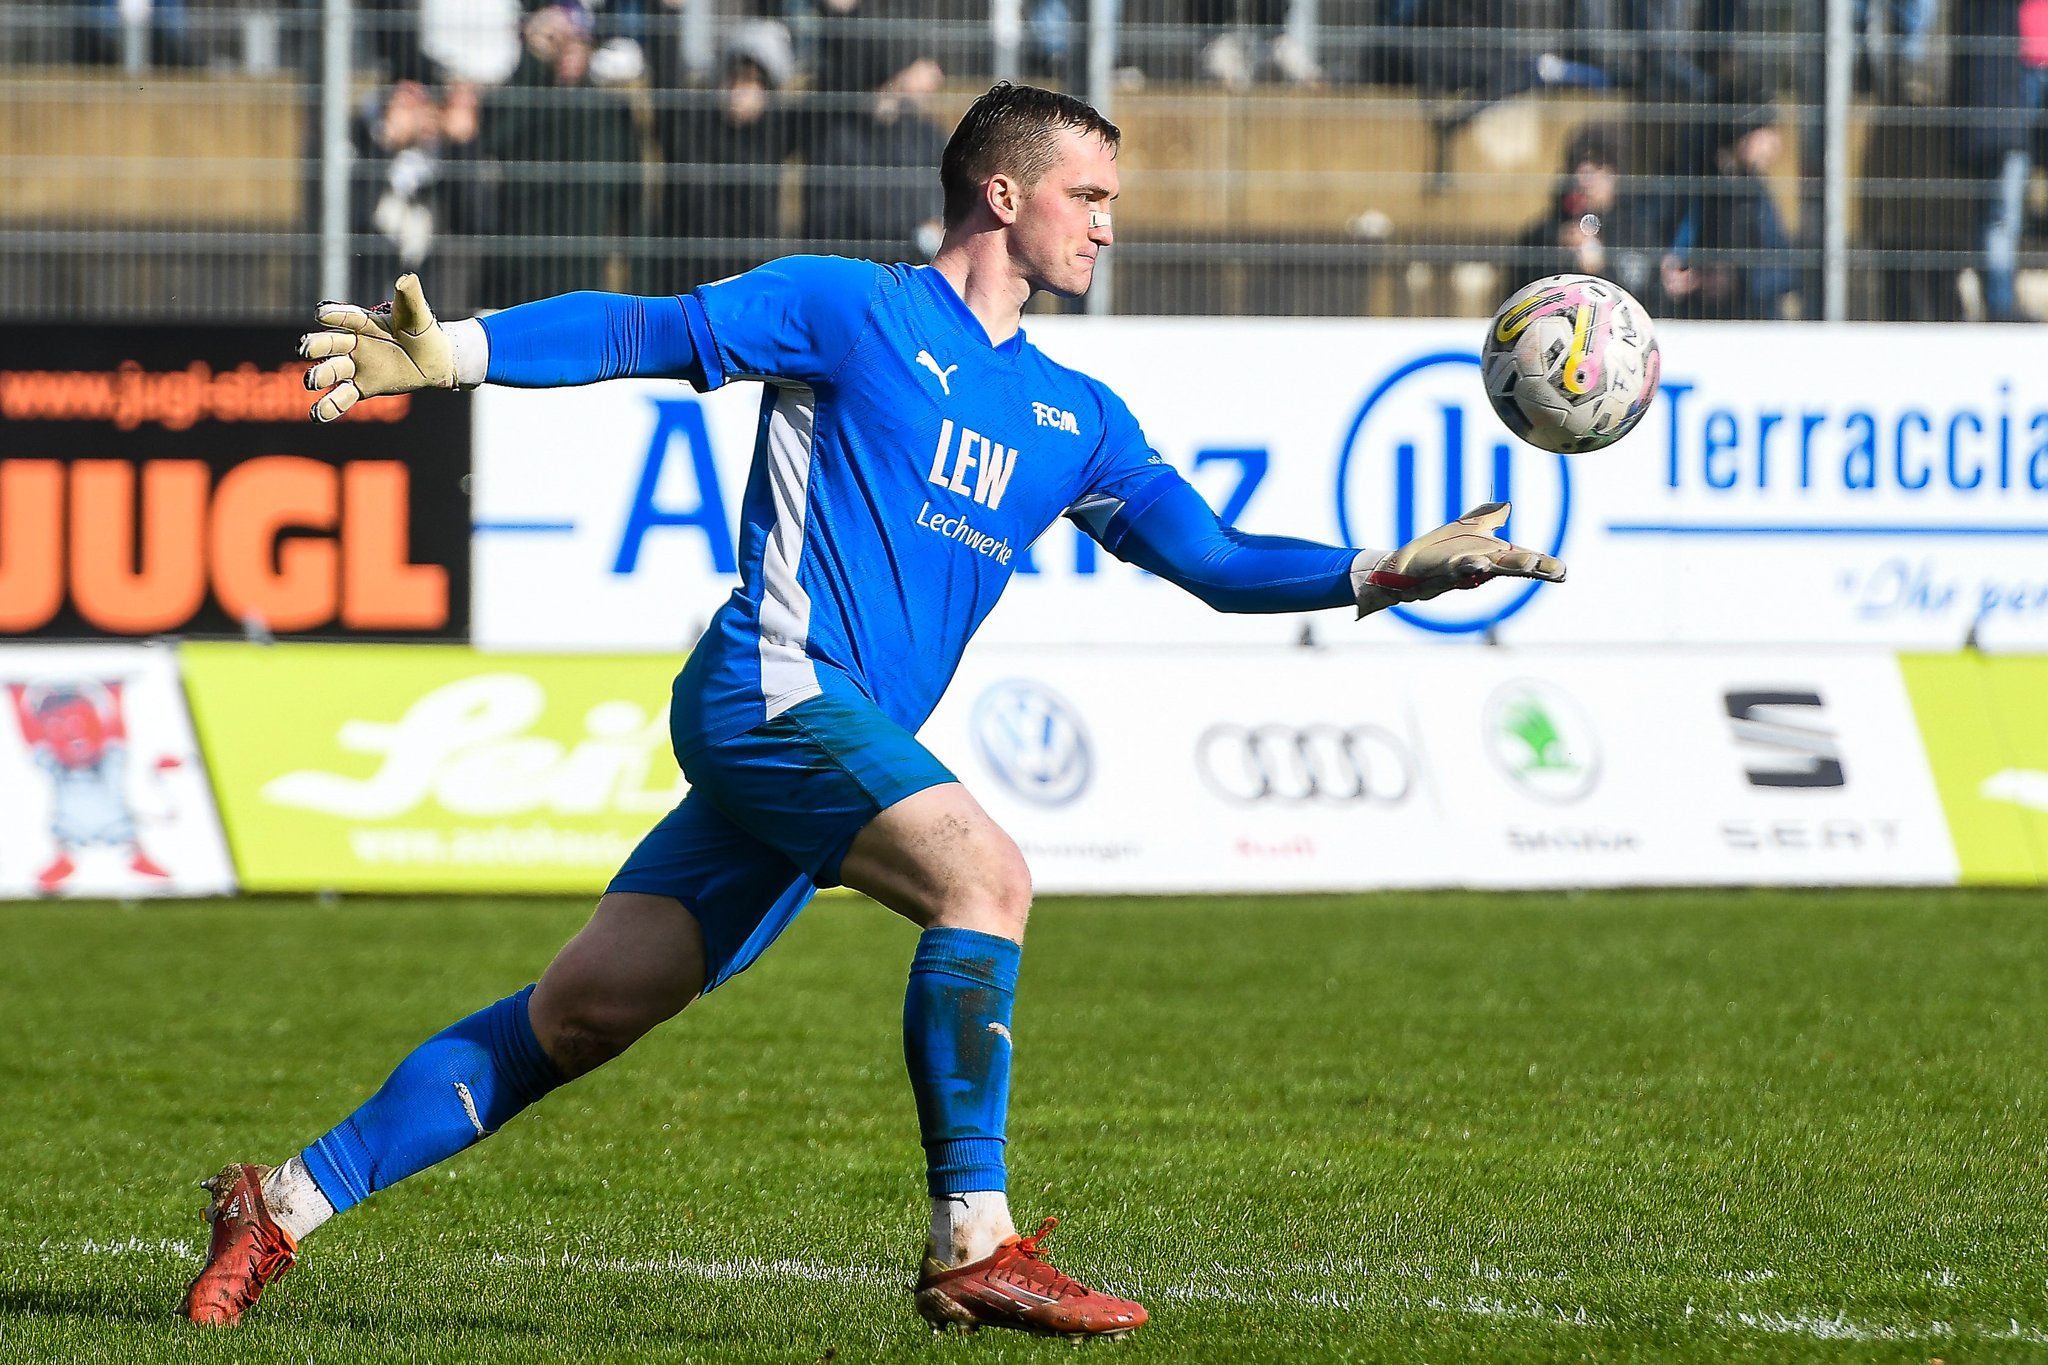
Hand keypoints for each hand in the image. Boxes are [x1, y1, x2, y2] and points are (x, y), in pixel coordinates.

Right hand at [299, 274, 455, 422]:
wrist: (434, 360)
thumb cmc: (422, 332)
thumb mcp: (418, 314)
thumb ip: (410, 297)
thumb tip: (407, 278)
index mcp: (365, 322)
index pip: (346, 317)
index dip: (334, 315)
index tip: (320, 314)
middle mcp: (354, 343)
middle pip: (331, 344)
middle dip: (316, 346)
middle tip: (305, 349)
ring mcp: (356, 366)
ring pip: (332, 371)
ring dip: (319, 375)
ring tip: (311, 382)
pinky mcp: (362, 387)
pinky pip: (342, 397)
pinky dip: (329, 407)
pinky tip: (316, 416)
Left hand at [1354, 501, 1564, 617]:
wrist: (1403, 567)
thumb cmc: (1437, 551)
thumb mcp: (1466, 530)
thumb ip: (1487, 517)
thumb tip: (1507, 505)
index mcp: (1491, 555)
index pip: (1522, 559)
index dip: (1543, 564)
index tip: (1564, 571)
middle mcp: (1481, 564)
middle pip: (1512, 566)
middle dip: (1535, 567)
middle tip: (1558, 570)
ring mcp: (1461, 569)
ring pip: (1489, 567)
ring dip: (1509, 566)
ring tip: (1530, 563)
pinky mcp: (1441, 570)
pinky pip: (1457, 569)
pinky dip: (1467, 566)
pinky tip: (1477, 561)